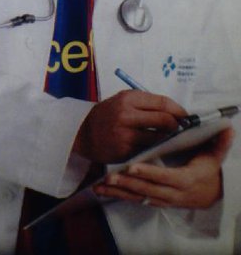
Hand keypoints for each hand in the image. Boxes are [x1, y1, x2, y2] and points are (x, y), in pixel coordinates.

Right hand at [73, 90, 185, 163]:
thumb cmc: (107, 115)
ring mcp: (126, 134)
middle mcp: (127, 114)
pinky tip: (148, 145)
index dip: (178, 110)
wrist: (83, 134)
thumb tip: (174, 111)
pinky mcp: (126, 150)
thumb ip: (144, 104)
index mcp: (127, 98)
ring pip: (159, 137)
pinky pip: (149, 148)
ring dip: (165, 137)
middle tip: (177, 128)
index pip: (163, 102)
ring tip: (162, 136)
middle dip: (175, 125)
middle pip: (165, 120)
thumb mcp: (121, 101)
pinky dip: (152, 147)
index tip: (185, 115)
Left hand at [93, 128, 233, 208]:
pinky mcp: (154, 200)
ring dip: (120, 191)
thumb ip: (219, 143)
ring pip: (139, 196)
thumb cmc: (208, 170)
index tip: (132, 165)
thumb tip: (229, 128)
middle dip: (129, 182)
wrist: (209, 193)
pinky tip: (100, 191)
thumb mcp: (215, 157)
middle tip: (110, 174)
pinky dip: (117, 196)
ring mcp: (163, 199)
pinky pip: (134, 199)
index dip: (150, 173)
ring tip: (101, 183)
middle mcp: (174, 193)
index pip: (168, 178)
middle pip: (149, 189)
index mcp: (187, 179)